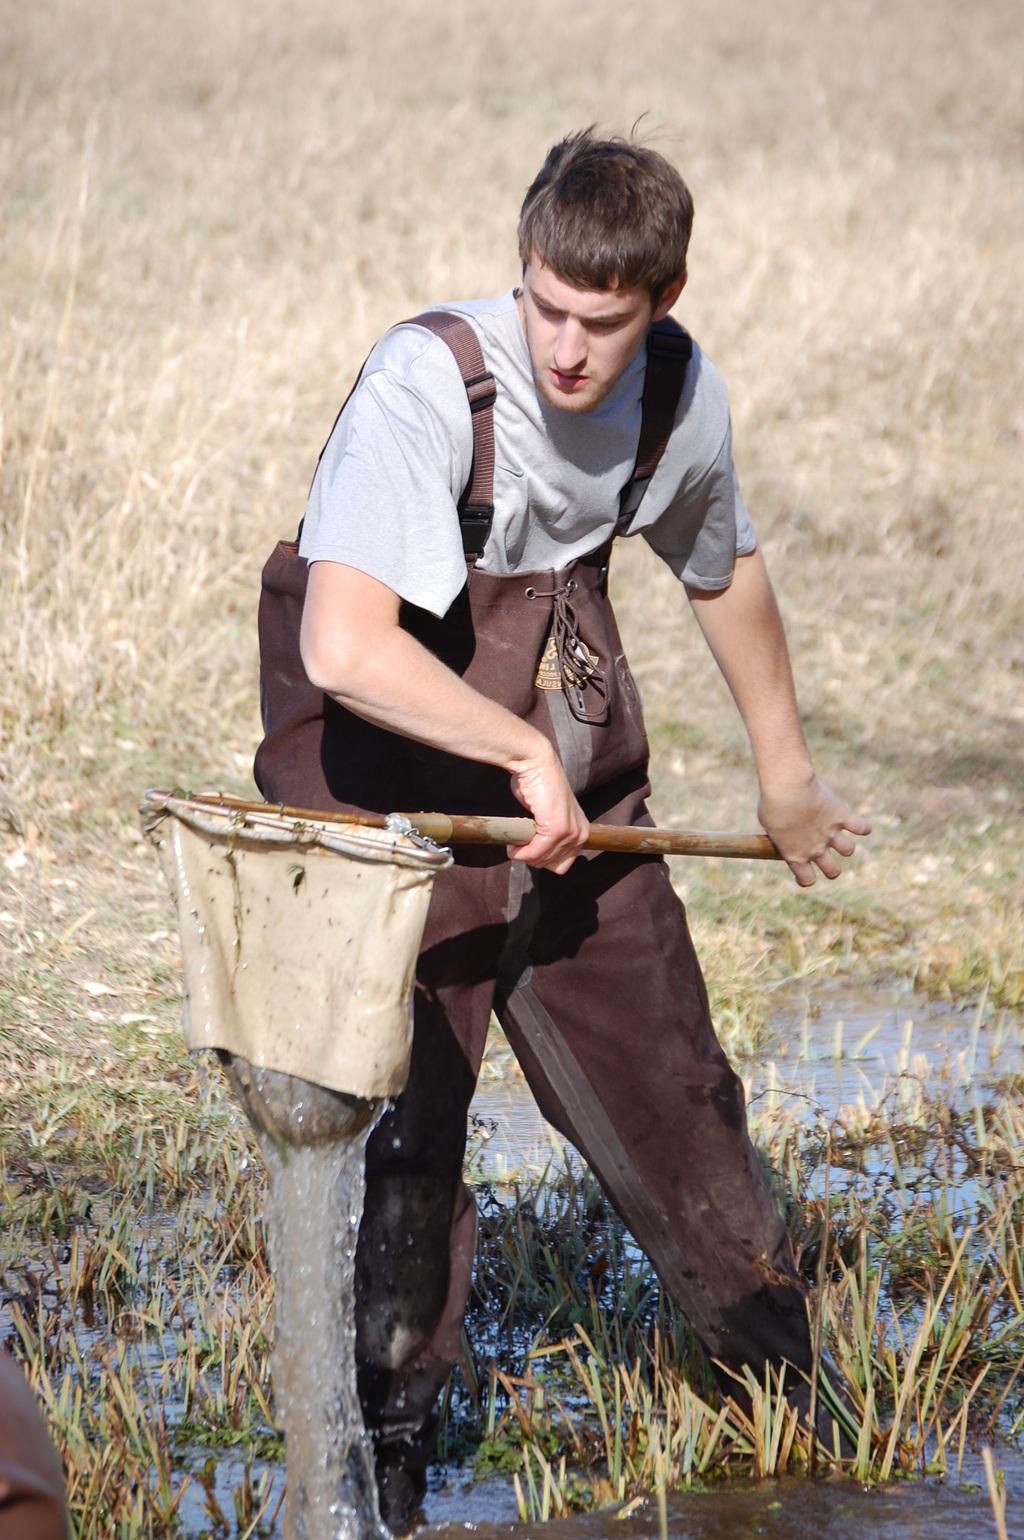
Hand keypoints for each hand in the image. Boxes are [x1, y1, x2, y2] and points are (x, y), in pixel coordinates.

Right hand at [507, 748, 589, 873]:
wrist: (536, 763)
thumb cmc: (537, 784)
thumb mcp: (548, 815)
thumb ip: (547, 834)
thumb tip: (532, 849)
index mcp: (581, 831)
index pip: (562, 863)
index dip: (542, 859)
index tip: (529, 848)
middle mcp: (581, 834)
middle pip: (552, 866)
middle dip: (532, 858)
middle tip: (520, 844)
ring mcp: (570, 832)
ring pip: (542, 860)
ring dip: (523, 855)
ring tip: (515, 842)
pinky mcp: (557, 829)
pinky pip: (535, 852)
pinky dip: (520, 852)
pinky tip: (513, 844)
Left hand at [757, 772, 870, 887]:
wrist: (788, 787)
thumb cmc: (772, 802)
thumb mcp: (768, 824)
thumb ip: (780, 834)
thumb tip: (783, 832)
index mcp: (795, 855)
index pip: (808, 880)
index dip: (807, 877)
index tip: (805, 870)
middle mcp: (815, 849)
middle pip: (833, 872)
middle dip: (831, 867)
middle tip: (826, 855)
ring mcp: (831, 834)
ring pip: (848, 850)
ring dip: (845, 844)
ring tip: (836, 833)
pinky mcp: (842, 816)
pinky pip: (862, 828)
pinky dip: (863, 827)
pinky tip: (857, 824)